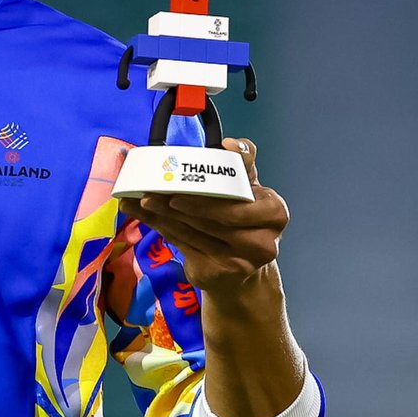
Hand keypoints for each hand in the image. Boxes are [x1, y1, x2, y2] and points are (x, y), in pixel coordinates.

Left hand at [121, 137, 288, 293]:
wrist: (242, 268)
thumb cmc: (241, 219)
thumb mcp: (246, 189)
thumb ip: (242, 163)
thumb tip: (230, 143)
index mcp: (274, 212)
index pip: (239, 200)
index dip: (209, 195)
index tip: (180, 187)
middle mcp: (263, 241)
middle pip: (213, 217)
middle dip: (179, 202)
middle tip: (151, 192)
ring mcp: (240, 262)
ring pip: (195, 231)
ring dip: (164, 215)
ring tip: (143, 200)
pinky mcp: (216, 273)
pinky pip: (184, 246)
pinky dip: (161, 229)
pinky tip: (145, 216)